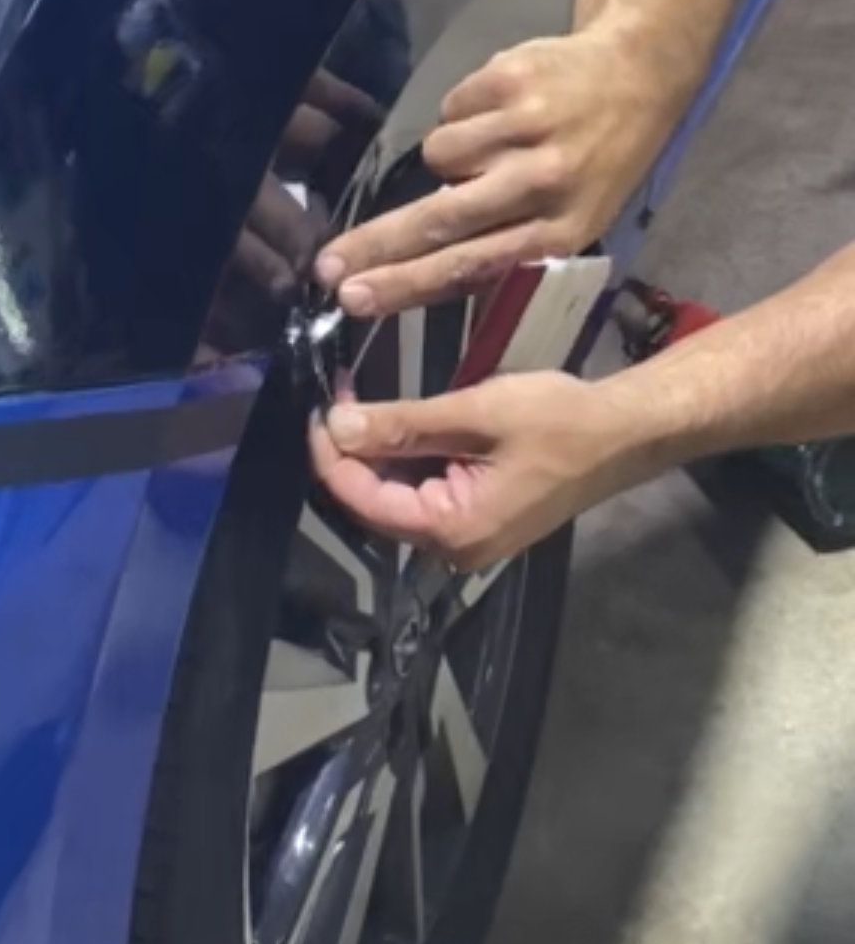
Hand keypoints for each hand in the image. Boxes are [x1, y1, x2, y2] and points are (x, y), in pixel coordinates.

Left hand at [310, 373, 635, 569]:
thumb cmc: (560, 422)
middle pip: (375, 503)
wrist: (624, 436)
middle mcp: (452, 547)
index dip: (331, 455)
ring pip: (398, 497)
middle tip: (338, 395)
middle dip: (351, 451)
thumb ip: (404, 423)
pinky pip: (424, 493)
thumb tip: (338, 425)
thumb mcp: (477, 413)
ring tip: (359, 401)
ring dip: (377, 452)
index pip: (363, 499)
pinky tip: (398, 422)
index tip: (319, 407)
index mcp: (452, 529)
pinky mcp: (477, 519)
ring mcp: (466, 538)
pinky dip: (407, 458)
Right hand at [316, 26, 668, 317]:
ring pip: (438, 154)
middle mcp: (544, 183)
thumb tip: (417, 265)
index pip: (468, 266)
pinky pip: (449, 109)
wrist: (637, 73)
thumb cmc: (598, 160)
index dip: (404, 284)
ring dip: (449, 155)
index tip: (353, 299)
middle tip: (329, 268)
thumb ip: (506, 239)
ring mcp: (526, 127)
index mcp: (560, 231)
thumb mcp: (572, 217)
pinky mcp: (509, 80)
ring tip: (492, 148)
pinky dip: (463, 114)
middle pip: (439, 221)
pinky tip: (501, 112)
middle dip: (377, 246)